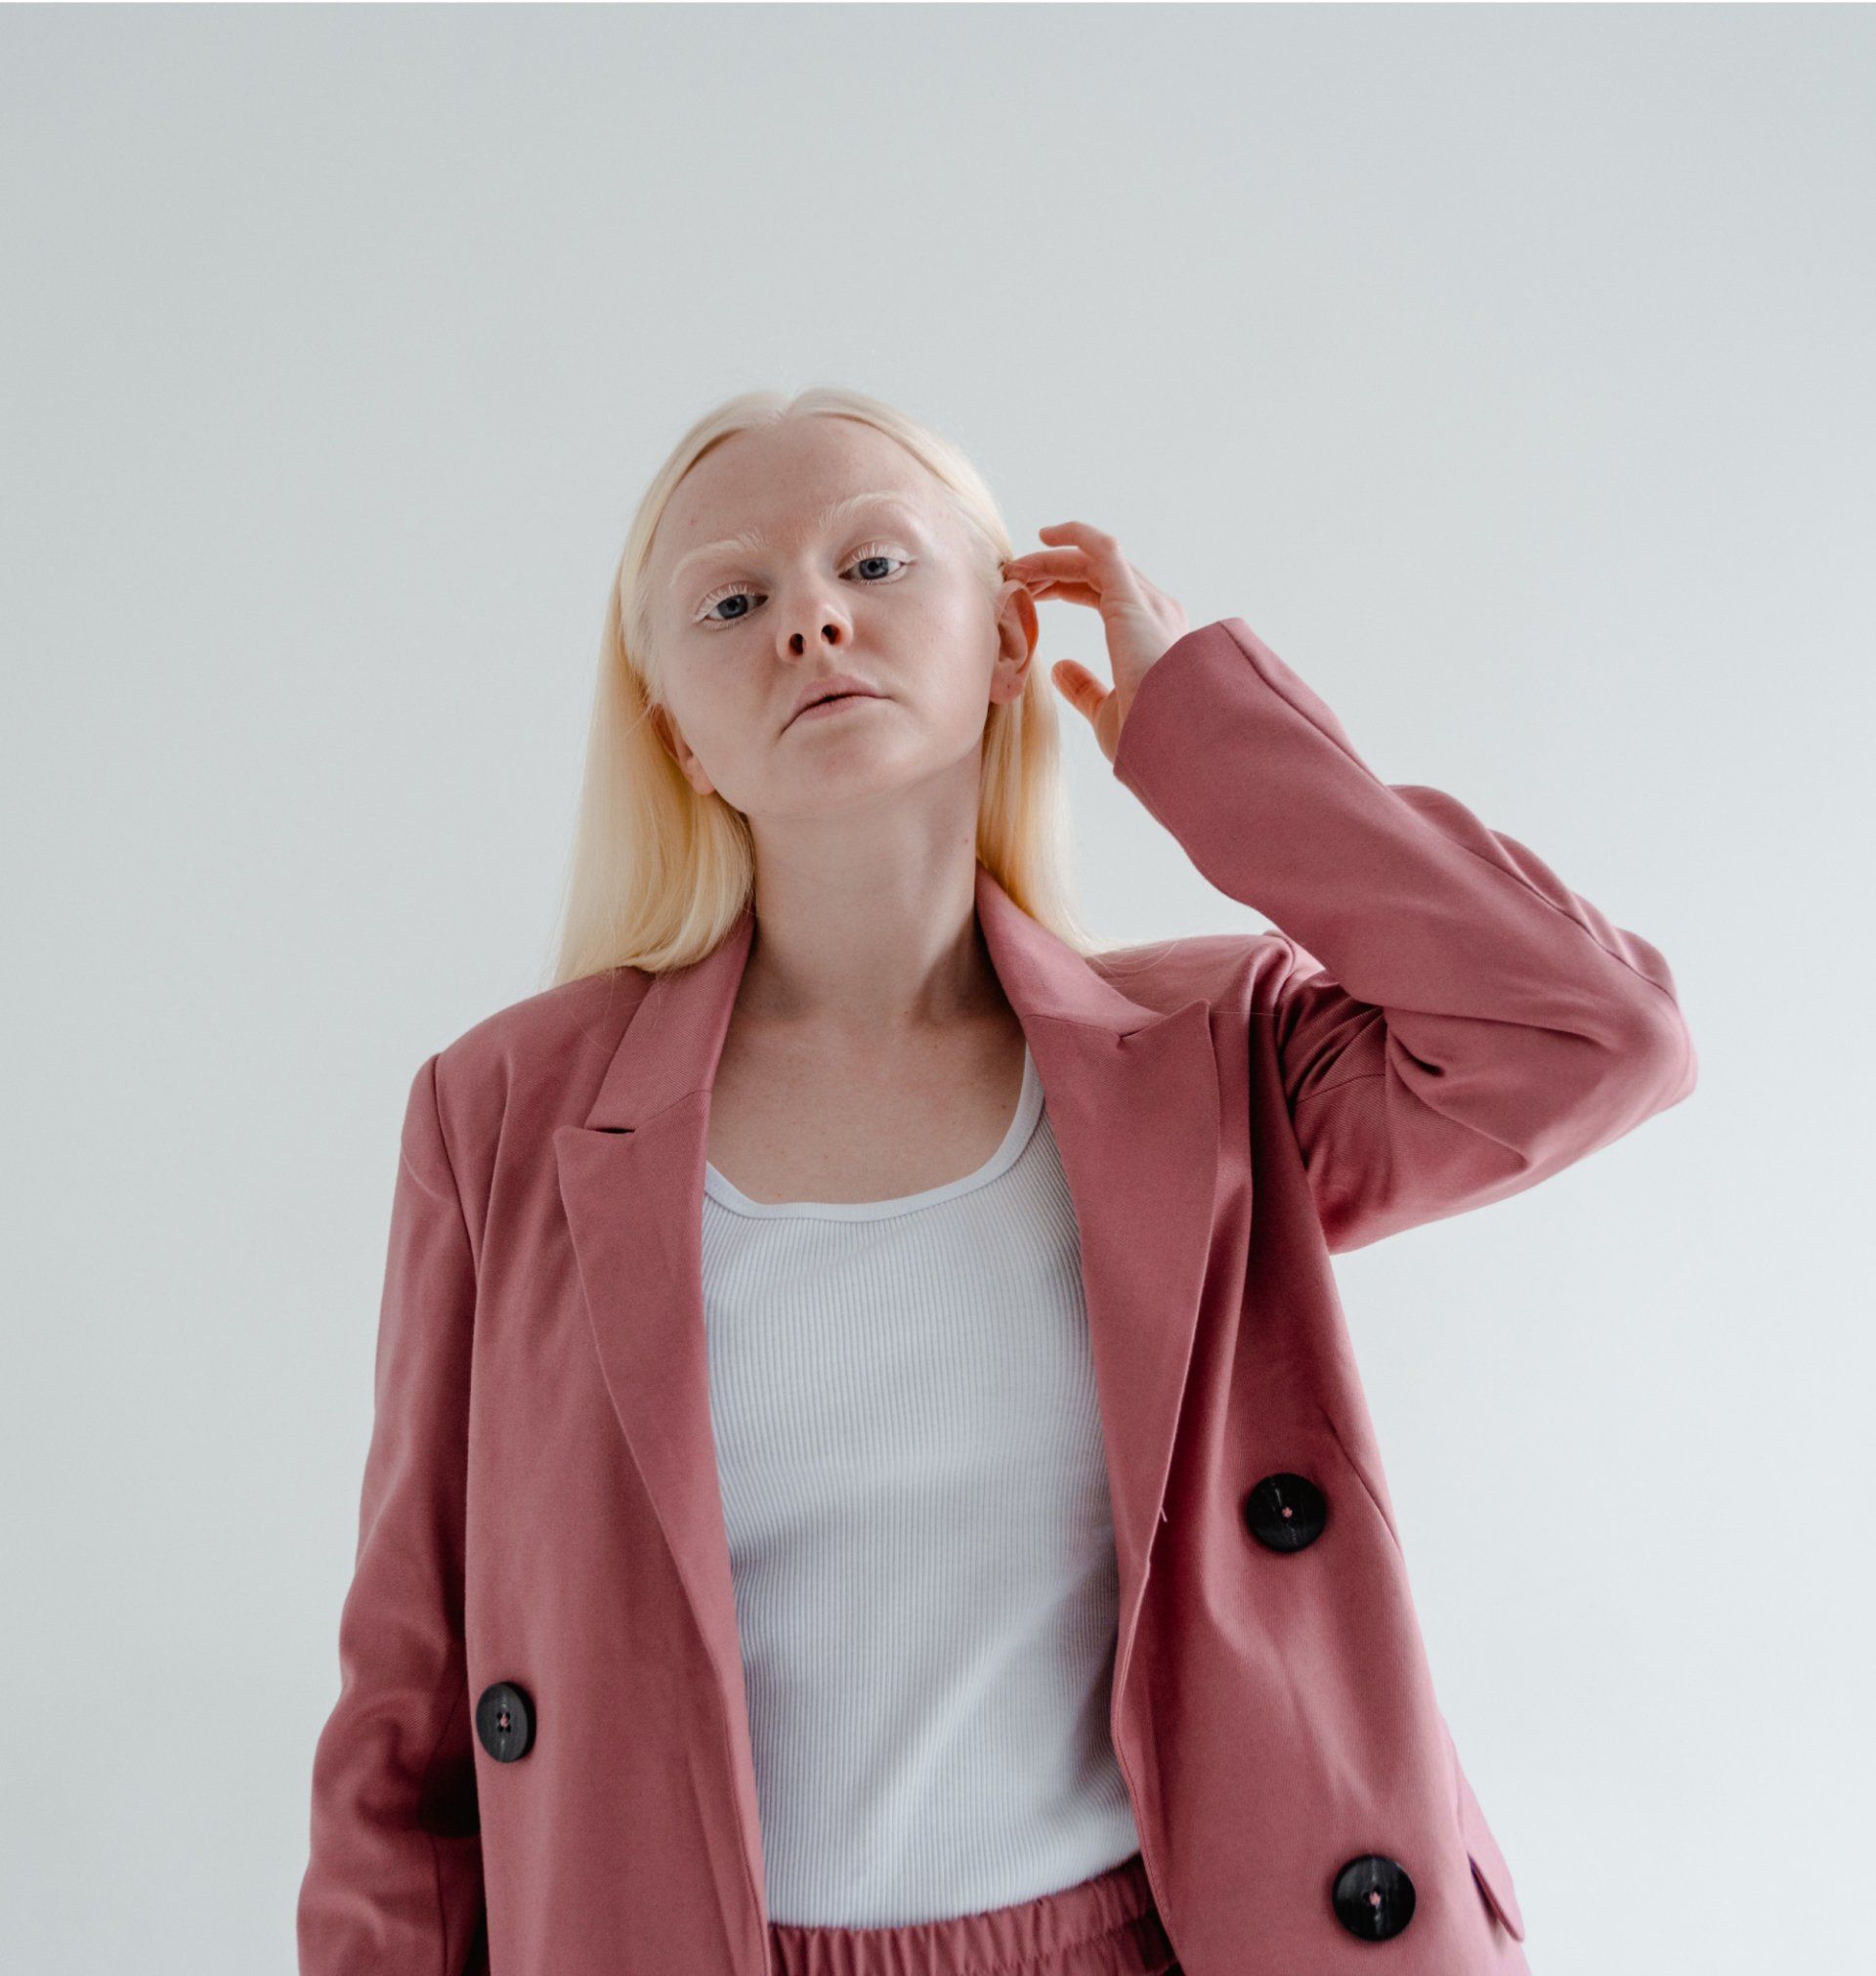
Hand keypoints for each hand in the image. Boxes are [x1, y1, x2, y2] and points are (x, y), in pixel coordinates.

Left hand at [1003, 522, 1189, 764]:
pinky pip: (1102, 549)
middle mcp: (1154, 613)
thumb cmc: (1148, 736)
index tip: (1031, 596)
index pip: (1105, 596)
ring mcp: (1146, 602)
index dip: (1066, 590)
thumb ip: (1085, 687)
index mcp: (1152, 638)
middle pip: (1097, 575)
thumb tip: (1060, 668)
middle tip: (1015, 577)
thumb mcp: (1106, 711)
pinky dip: (1074, 536)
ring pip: (1094, 562)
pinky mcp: (1130, 597)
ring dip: (1053, 560)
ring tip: (1017, 568)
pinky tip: (1046, 536)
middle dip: (1054, 572)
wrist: (1175, 739)